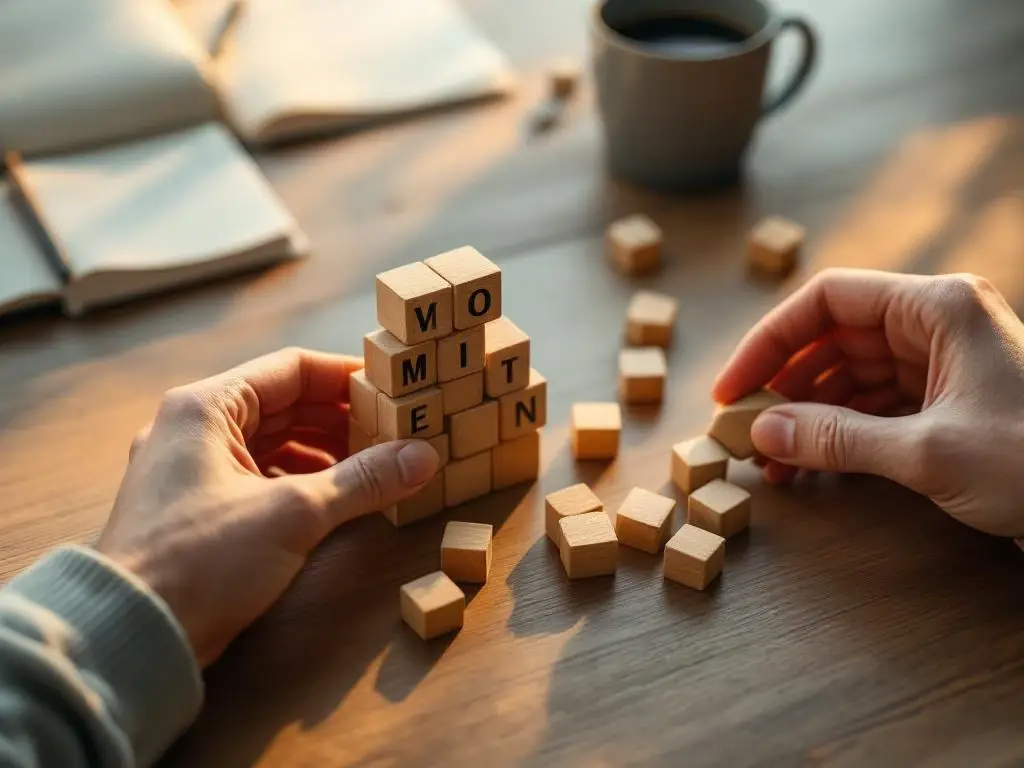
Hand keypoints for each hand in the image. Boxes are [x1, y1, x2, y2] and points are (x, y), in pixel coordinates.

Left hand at [95, 348, 438, 666]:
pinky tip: (336, 499)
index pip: (292, 369)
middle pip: (284, 406)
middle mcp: (194, 428)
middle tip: (395, 433)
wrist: (132, 633)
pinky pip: (260, 477)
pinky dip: (301, 482)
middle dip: (342, 419)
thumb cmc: (202, 559)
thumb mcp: (294, 513)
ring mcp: (191, 470)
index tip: (394, 391)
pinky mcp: (197, 510)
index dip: (348, 377)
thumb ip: (363, 480)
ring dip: (325, 453)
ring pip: (273, 444)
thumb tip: (423, 456)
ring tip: (376, 466)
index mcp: (206, 407)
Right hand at [713, 268, 1023, 538]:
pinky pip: (875, 406)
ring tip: (773, 462)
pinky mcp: (948, 402)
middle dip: (785, 386)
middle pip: (833, 339)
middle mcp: (936, 324)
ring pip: (850, 376)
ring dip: (808, 415)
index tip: (734, 389)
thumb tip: (762, 434)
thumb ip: (837, 438)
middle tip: (745, 432)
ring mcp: (944, 363)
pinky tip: (811, 465)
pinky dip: (840, 433)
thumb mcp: (928, 451)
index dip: (769, 341)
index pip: (828, 300)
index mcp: (937, 307)